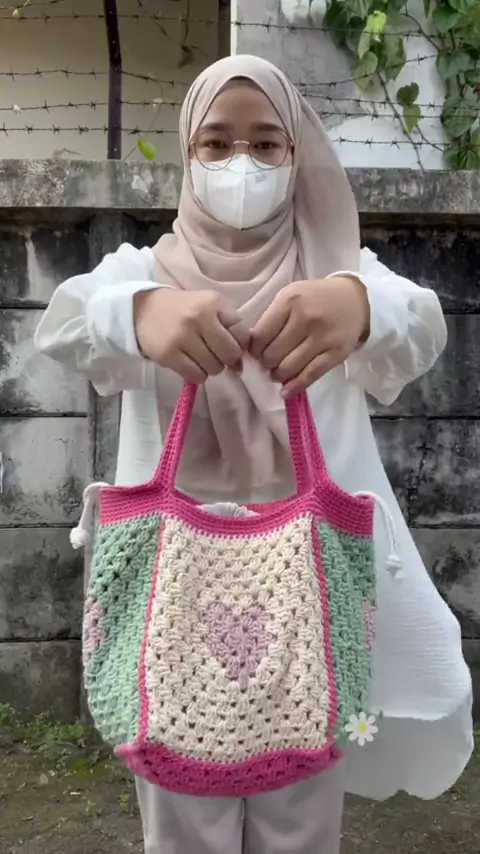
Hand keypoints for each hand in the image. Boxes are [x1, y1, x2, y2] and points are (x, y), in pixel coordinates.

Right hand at [134, 288, 249, 382]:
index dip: (239, 344)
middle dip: (226, 359)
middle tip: (214, 354)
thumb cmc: (183, 309)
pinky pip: (196, 375)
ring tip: (198, 356)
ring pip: (214, 368)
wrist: (142, 309)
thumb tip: (239, 365)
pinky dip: (197, 374)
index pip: (242, 335)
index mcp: (213, 303)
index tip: (227, 344)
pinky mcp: (168, 354)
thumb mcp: (209, 307)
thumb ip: (230, 328)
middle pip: (230, 354)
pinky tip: (189, 364)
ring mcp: (182, 336)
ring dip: (210, 367)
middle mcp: (199, 317)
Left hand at [249, 276, 369, 397]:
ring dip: (279, 375)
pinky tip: (286, 391)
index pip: (259, 336)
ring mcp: (322, 337)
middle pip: (272, 354)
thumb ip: (271, 317)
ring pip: (288, 368)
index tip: (257, 352)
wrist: (355, 300)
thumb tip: (251, 347)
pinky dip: (294, 387)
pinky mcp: (335, 353)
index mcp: (289, 301)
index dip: (254, 350)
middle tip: (269, 362)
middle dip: (266, 363)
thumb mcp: (291, 296)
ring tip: (279, 372)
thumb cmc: (316, 298)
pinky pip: (310, 376)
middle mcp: (305, 318)